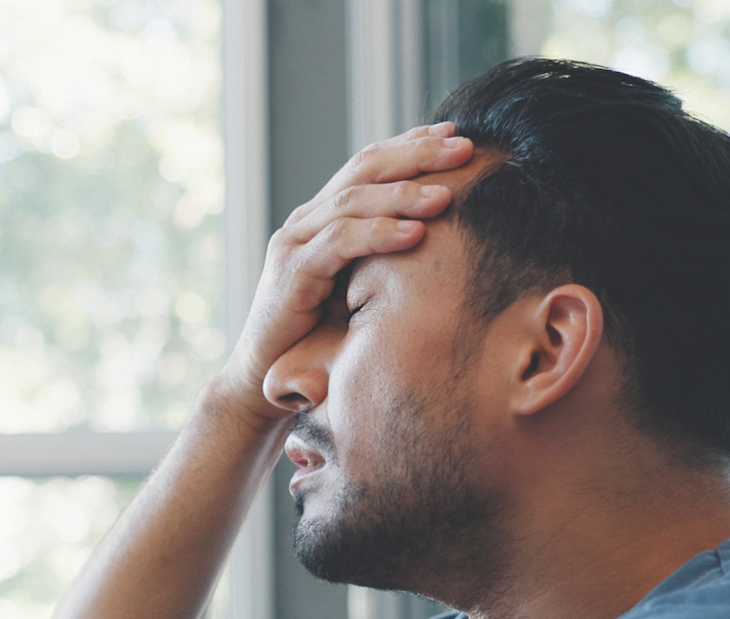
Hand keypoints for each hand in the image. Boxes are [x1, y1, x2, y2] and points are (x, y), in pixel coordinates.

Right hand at [213, 122, 473, 419]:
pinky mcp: (292, 272)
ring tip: (447, 194)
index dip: (411, 145)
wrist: (266, 373)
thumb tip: (441, 245)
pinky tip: (414, 233)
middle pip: (365, 168)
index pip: (370, 165)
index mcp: (325, 216)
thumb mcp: (360, 288)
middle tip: (463, 146)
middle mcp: (308, 220)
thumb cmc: (320, 336)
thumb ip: (385, 260)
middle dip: (416, 154)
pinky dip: (379, 234)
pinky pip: (340, 242)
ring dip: (404, 194)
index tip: (455, 134)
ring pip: (353, 200)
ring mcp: (296, 242)